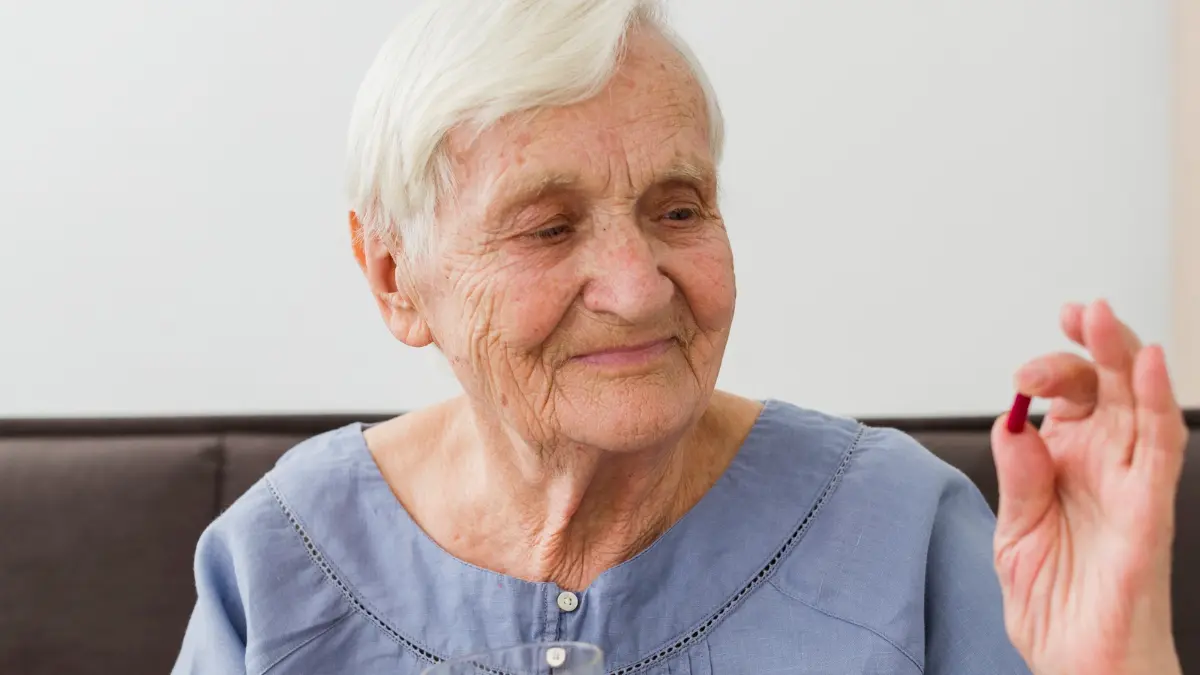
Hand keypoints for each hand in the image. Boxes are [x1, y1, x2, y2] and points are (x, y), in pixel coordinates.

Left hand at [990, 299, 1187, 674]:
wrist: (1081, 664)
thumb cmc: (1056, 603)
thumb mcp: (1015, 534)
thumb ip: (1017, 478)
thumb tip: (1013, 422)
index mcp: (1065, 463)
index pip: (1066, 395)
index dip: (1052, 366)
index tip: (1024, 366)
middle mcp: (1102, 464)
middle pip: (1105, 385)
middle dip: (1090, 342)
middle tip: (1074, 313)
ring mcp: (1130, 483)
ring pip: (1136, 402)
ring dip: (1123, 354)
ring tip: (1102, 317)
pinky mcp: (1150, 508)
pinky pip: (1162, 447)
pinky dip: (1157, 402)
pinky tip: (1149, 365)